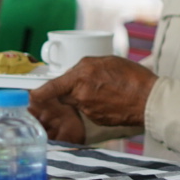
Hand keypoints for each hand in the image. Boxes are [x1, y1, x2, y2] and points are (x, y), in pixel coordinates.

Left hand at [28, 55, 157, 139]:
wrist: (148, 100)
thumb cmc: (133, 77)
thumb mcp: (109, 60)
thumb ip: (87, 66)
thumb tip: (77, 71)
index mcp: (82, 75)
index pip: (52, 86)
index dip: (39, 92)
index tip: (31, 95)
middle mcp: (81, 93)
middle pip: (65, 94)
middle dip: (72, 90)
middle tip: (92, 84)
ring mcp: (87, 108)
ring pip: (78, 102)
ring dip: (87, 97)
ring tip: (108, 91)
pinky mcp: (95, 119)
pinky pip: (89, 111)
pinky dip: (97, 106)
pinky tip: (112, 100)